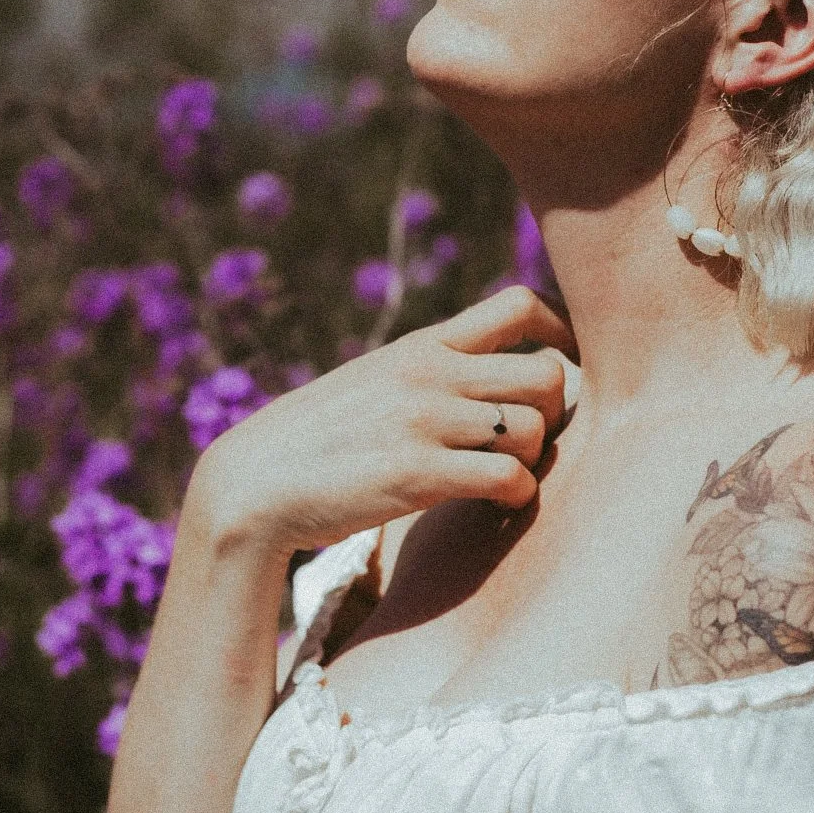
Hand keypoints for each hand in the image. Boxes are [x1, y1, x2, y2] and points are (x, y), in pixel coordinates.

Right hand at [189, 285, 575, 557]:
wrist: (252, 484)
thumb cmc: (319, 443)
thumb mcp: (376, 383)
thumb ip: (431, 373)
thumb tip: (490, 378)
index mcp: (423, 345)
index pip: (520, 305)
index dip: (560, 337)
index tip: (561, 372)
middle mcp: (430, 373)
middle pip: (547, 372)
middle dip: (555, 412)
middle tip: (530, 443)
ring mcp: (424, 421)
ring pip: (535, 428)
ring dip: (534, 461)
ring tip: (505, 479)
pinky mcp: (418, 474)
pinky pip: (509, 477)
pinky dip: (516, 497)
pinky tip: (495, 507)